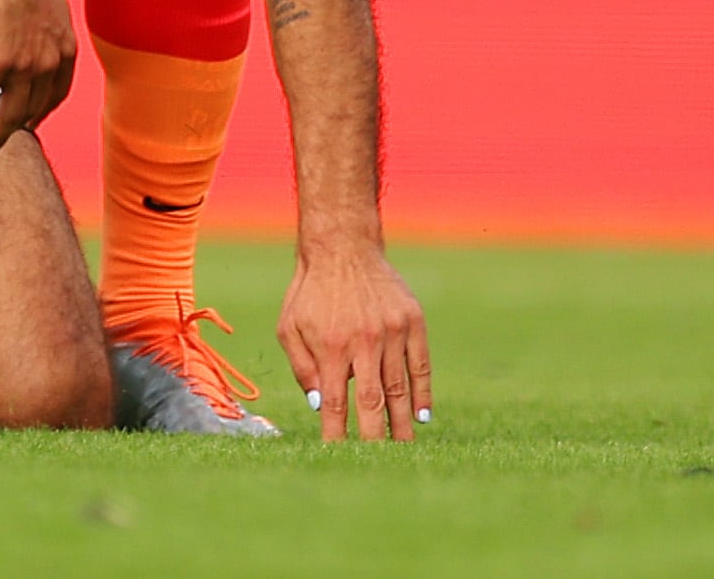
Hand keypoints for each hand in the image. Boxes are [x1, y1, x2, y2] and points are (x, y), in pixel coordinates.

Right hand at [0, 0, 75, 155]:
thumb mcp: (53, 5)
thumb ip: (52, 29)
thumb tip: (49, 36)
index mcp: (65, 50)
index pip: (57, 94)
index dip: (42, 112)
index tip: (31, 122)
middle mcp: (48, 64)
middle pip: (33, 109)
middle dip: (19, 128)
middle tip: (6, 139)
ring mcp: (22, 68)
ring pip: (9, 114)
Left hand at [280, 239, 429, 441]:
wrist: (342, 247)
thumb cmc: (310, 291)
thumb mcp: (290, 326)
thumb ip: (301, 367)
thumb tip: (318, 406)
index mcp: (331, 347)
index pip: (335, 403)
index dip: (337, 434)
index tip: (338, 458)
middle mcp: (363, 342)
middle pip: (373, 403)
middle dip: (375, 439)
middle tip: (378, 466)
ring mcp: (391, 332)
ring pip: (400, 388)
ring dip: (402, 423)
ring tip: (404, 449)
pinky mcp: (411, 321)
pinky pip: (421, 365)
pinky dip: (424, 393)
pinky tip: (423, 417)